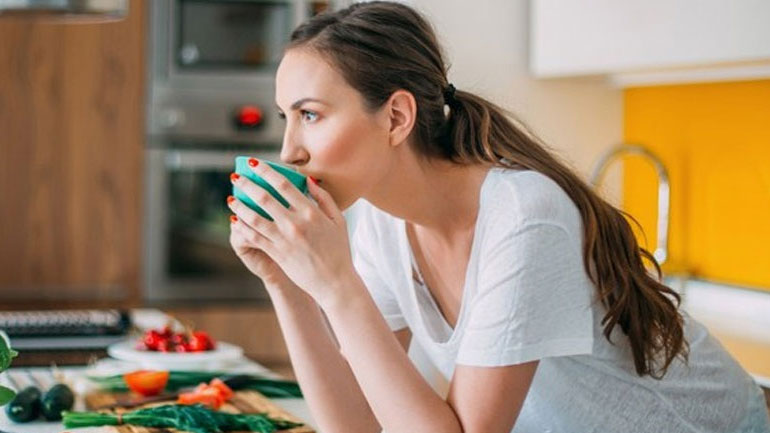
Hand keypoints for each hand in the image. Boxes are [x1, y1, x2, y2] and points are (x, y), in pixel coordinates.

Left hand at [227, 159, 357, 306]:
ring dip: (240, 206)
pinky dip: (243, 227)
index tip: (254, 164)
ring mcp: (284, 239)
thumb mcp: (338, 220)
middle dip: (247, 184)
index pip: (283, 185)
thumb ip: (324, 198)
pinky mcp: (277, 253)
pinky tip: (236, 220)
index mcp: (311, 212)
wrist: (335, 281)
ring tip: (231, 198)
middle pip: (264, 197)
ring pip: (254, 217)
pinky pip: (255, 237)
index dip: (265, 171)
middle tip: (236, 177)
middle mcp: (295, 223)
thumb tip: (308, 180)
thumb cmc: (339, 251)